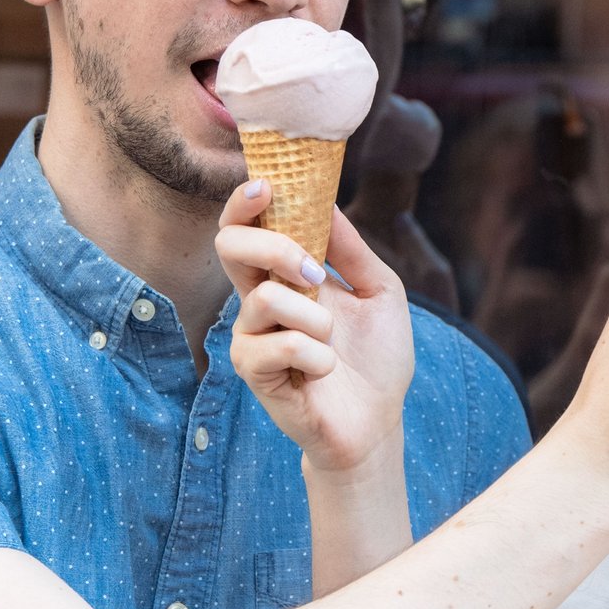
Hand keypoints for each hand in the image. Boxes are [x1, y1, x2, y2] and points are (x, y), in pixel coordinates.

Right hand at [218, 181, 414, 473]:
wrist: (377, 422)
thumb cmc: (376, 358)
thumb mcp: (378, 291)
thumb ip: (350, 249)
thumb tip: (326, 199)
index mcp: (283, 277)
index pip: (245, 229)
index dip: (245, 203)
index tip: (266, 186)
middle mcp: (259, 303)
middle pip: (230, 247)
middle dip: (274, 246)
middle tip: (314, 272)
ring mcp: (252, 338)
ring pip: (264, 298)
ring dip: (314, 318)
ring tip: (333, 343)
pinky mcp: (255, 374)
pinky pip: (280, 346)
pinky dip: (317, 356)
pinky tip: (326, 371)